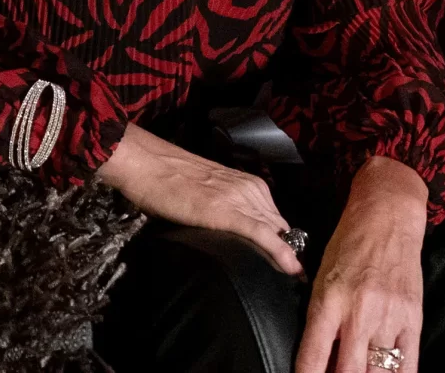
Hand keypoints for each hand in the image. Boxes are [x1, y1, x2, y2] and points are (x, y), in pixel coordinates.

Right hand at [96, 125, 303, 275]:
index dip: (285, 242)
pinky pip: (260, 234)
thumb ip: (224, 207)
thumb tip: (229, 232)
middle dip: (289, 252)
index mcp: (248, 183)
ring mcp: (241, 198)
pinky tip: (290, 268)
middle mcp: (251, 189)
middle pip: (281, 227)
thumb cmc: (169, 179)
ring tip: (296, 280)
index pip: (276, 218)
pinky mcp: (227, 212)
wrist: (149, 164)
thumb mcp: (208, 192)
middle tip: (294, 278)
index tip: (290, 263)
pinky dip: (279, 251)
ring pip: (276, 231)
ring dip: (288, 256)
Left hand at [297, 157, 426, 372]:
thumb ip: (321, 320)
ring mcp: (388, 316)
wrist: (387, 216)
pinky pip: (408, 363)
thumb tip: (319, 362)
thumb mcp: (322, 279)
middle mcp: (358, 312)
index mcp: (328, 301)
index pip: (312, 357)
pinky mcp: (413, 317)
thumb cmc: (348, 246)